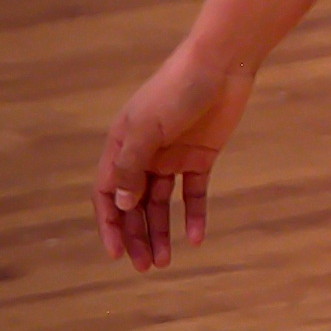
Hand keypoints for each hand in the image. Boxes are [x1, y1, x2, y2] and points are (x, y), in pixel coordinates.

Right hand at [95, 46, 251, 272]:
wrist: (222, 63)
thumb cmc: (177, 89)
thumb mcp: (148, 128)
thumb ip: (133, 166)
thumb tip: (124, 205)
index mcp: (121, 146)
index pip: (109, 195)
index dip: (110, 225)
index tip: (115, 254)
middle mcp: (144, 155)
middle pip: (135, 205)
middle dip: (137, 236)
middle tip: (146, 266)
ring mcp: (172, 157)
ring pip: (161, 204)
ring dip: (162, 231)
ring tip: (167, 261)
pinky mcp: (201, 155)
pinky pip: (194, 192)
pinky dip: (194, 214)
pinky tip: (196, 238)